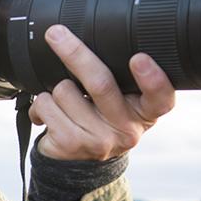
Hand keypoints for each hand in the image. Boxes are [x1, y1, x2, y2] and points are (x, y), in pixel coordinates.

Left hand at [29, 24, 175, 160]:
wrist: (79, 166)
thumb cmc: (102, 123)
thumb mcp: (122, 106)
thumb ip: (122, 81)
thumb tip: (95, 39)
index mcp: (145, 114)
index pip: (160, 98)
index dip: (152, 78)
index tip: (139, 58)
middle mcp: (126, 129)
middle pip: (101, 83)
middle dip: (75, 53)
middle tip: (56, 34)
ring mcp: (98, 139)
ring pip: (65, 91)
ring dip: (57, 89)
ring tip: (64, 103)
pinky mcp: (70, 144)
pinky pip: (46, 106)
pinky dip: (40, 104)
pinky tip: (50, 115)